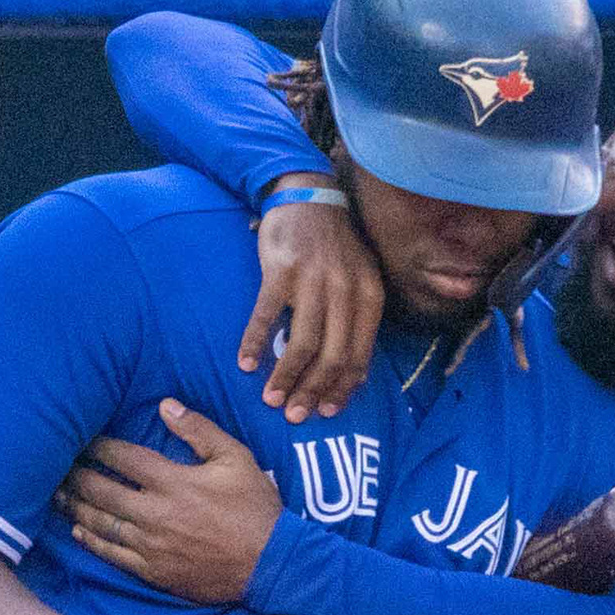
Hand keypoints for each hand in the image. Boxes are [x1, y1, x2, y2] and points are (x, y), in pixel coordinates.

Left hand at [61, 401, 283, 610]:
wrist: (269, 566)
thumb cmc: (255, 508)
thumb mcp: (236, 458)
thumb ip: (199, 430)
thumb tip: (165, 406)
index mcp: (173, 481)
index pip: (123, 458)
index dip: (98, 447)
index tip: (83, 439)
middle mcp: (155, 513)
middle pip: (102, 491)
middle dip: (77, 476)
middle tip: (59, 466)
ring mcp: (151, 545)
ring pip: (101, 523)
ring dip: (76, 507)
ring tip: (58, 495)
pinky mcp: (153, 571)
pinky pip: (113, 555)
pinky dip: (92, 542)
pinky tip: (78, 532)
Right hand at [242, 185, 381, 424]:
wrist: (309, 198)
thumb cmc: (334, 247)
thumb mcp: (361, 279)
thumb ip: (357, 320)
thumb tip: (350, 373)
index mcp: (369, 297)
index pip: (359, 356)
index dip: (342, 390)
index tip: (327, 412)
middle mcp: (345, 291)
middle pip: (332, 357)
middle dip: (313, 393)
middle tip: (295, 416)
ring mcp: (312, 281)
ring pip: (301, 344)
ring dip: (284, 378)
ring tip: (270, 399)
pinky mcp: (280, 272)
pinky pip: (266, 317)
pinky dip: (255, 344)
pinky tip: (246, 364)